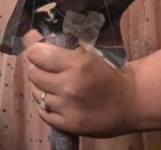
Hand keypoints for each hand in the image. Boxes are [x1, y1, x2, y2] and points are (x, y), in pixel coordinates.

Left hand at [23, 36, 141, 137]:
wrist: (130, 102)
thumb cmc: (107, 73)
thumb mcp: (86, 53)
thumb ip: (59, 46)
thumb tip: (29, 35)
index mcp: (76, 64)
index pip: (36, 54)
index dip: (35, 52)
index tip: (39, 53)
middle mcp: (69, 86)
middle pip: (33, 74)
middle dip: (37, 69)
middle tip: (47, 70)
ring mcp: (68, 107)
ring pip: (37, 93)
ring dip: (41, 88)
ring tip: (53, 86)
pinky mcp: (69, 125)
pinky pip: (43, 113)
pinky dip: (45, 106)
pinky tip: (55, 101)